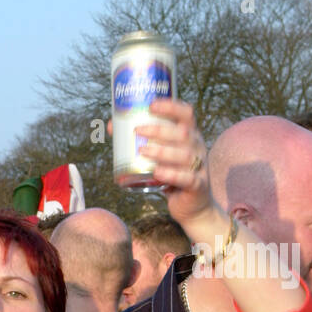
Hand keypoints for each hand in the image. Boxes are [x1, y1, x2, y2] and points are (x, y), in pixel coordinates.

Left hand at [131, 98, 217, 230]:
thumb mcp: (159, 157)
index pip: (186, 114)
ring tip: (142, 151)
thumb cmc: (171, 175)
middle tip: (137, 131)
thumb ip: (140, 142)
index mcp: (190, 136)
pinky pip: (187, 178)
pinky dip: (172, 174)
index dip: (171, 107)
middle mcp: (198, 147)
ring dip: (162, 151)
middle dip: (159, 130)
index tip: (151, 105)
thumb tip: (111, 125)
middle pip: (183, 133)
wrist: (192, 206)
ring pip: (185, 155)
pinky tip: (157, 172)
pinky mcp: (198, 185)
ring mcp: (200, 166)